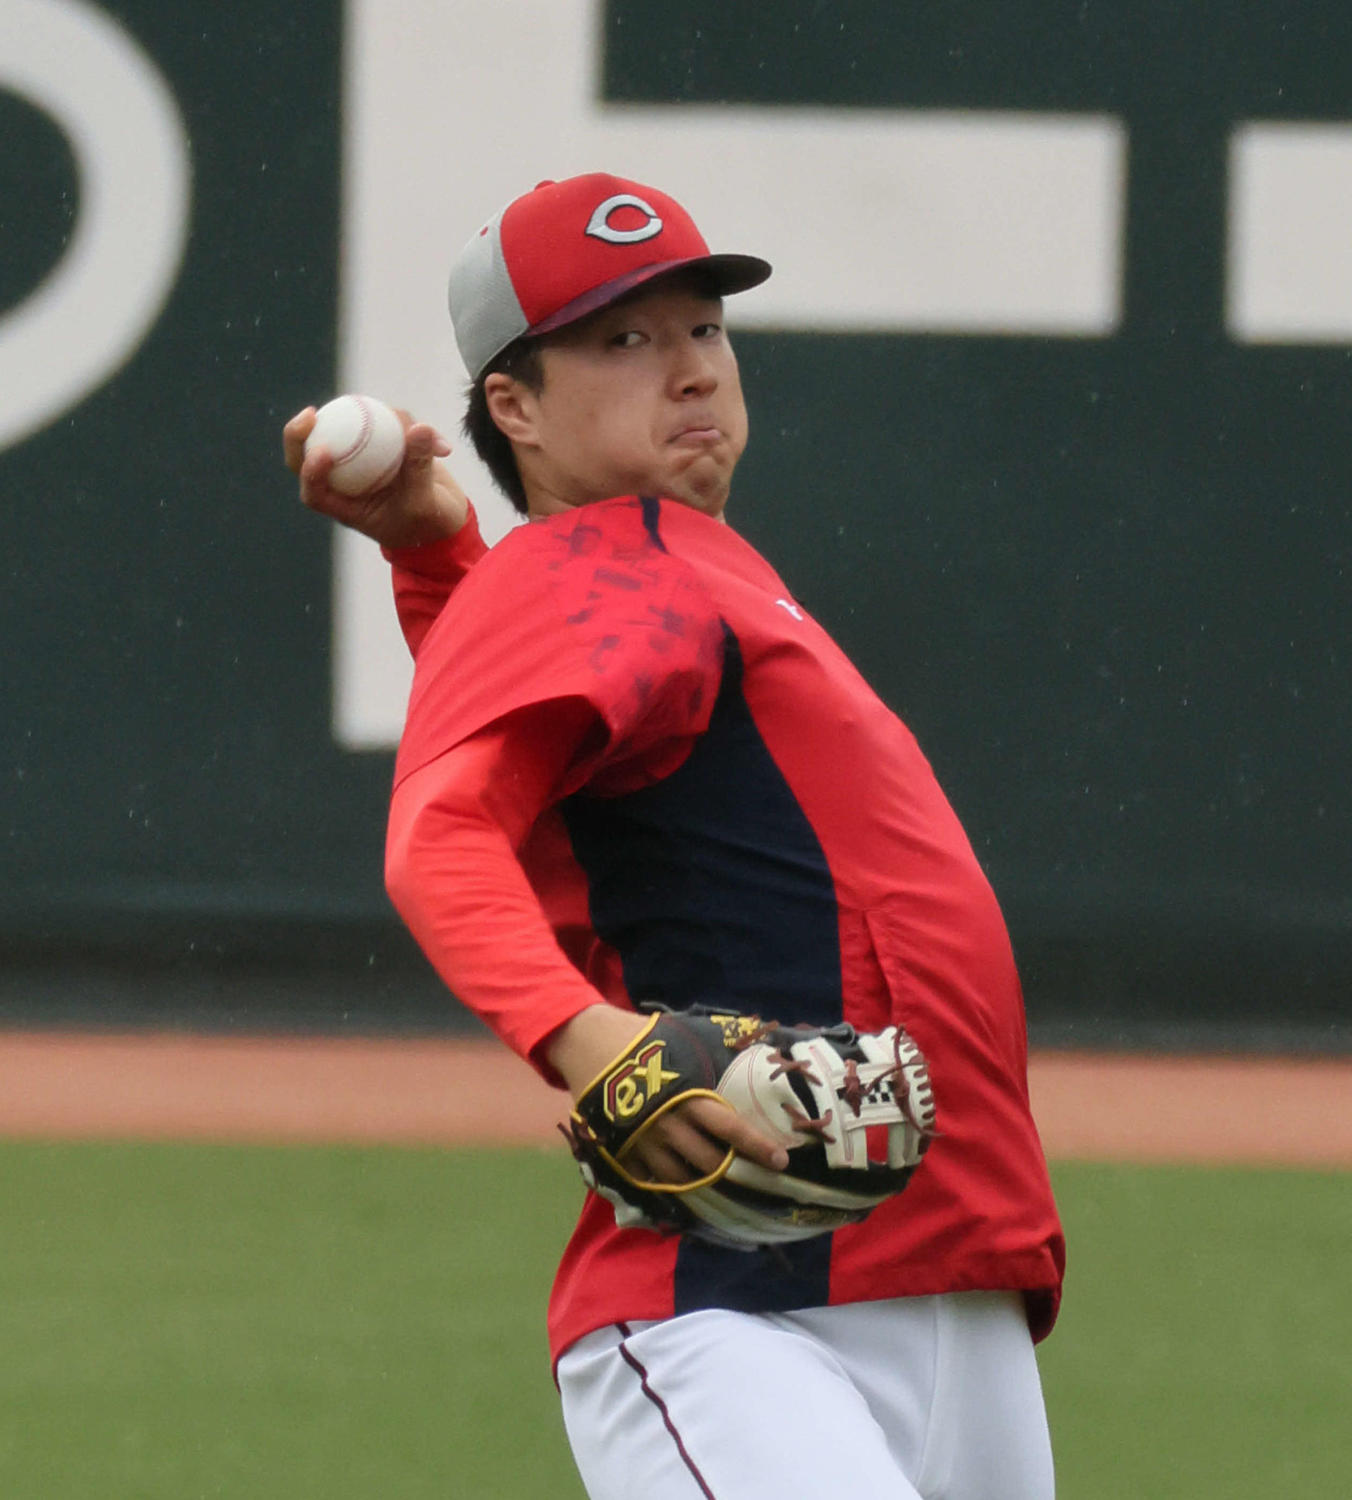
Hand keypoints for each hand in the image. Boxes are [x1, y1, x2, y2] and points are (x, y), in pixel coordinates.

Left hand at [282, 404, 470, 548]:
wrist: (446, 520)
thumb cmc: (427, 525)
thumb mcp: (423, 503)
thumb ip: (418, 468)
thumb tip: (420, 427)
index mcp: (346, 506)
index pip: (315, 492)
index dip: (310, 471)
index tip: (324, 453)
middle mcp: (347, 480)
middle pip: (311, 453)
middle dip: (301, 432)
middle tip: (309, 414)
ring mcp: (362, 458)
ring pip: (352, 427)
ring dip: (381, 421)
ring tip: (412, 428)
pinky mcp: (382, 442)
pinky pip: (385, 422)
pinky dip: (409, 425)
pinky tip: (440, 445)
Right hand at [547, 1005, 789, 1185]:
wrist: (590, 1043)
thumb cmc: (642, 1038)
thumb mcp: (684, 1037)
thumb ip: (716, 1046)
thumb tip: (755, 1034)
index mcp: (690, 1098)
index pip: (732, 1130)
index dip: (758, 1147)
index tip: (780, 1160)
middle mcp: (671, 1126)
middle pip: (710, 1163)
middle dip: (733, 1172)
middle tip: (750, 1178)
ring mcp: (644, 1143)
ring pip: (680, 1178)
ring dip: (701, 1183)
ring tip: (716, 1184)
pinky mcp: (621, 1151)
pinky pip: (648, 1179)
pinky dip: (665, 1184)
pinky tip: (677, 1184)